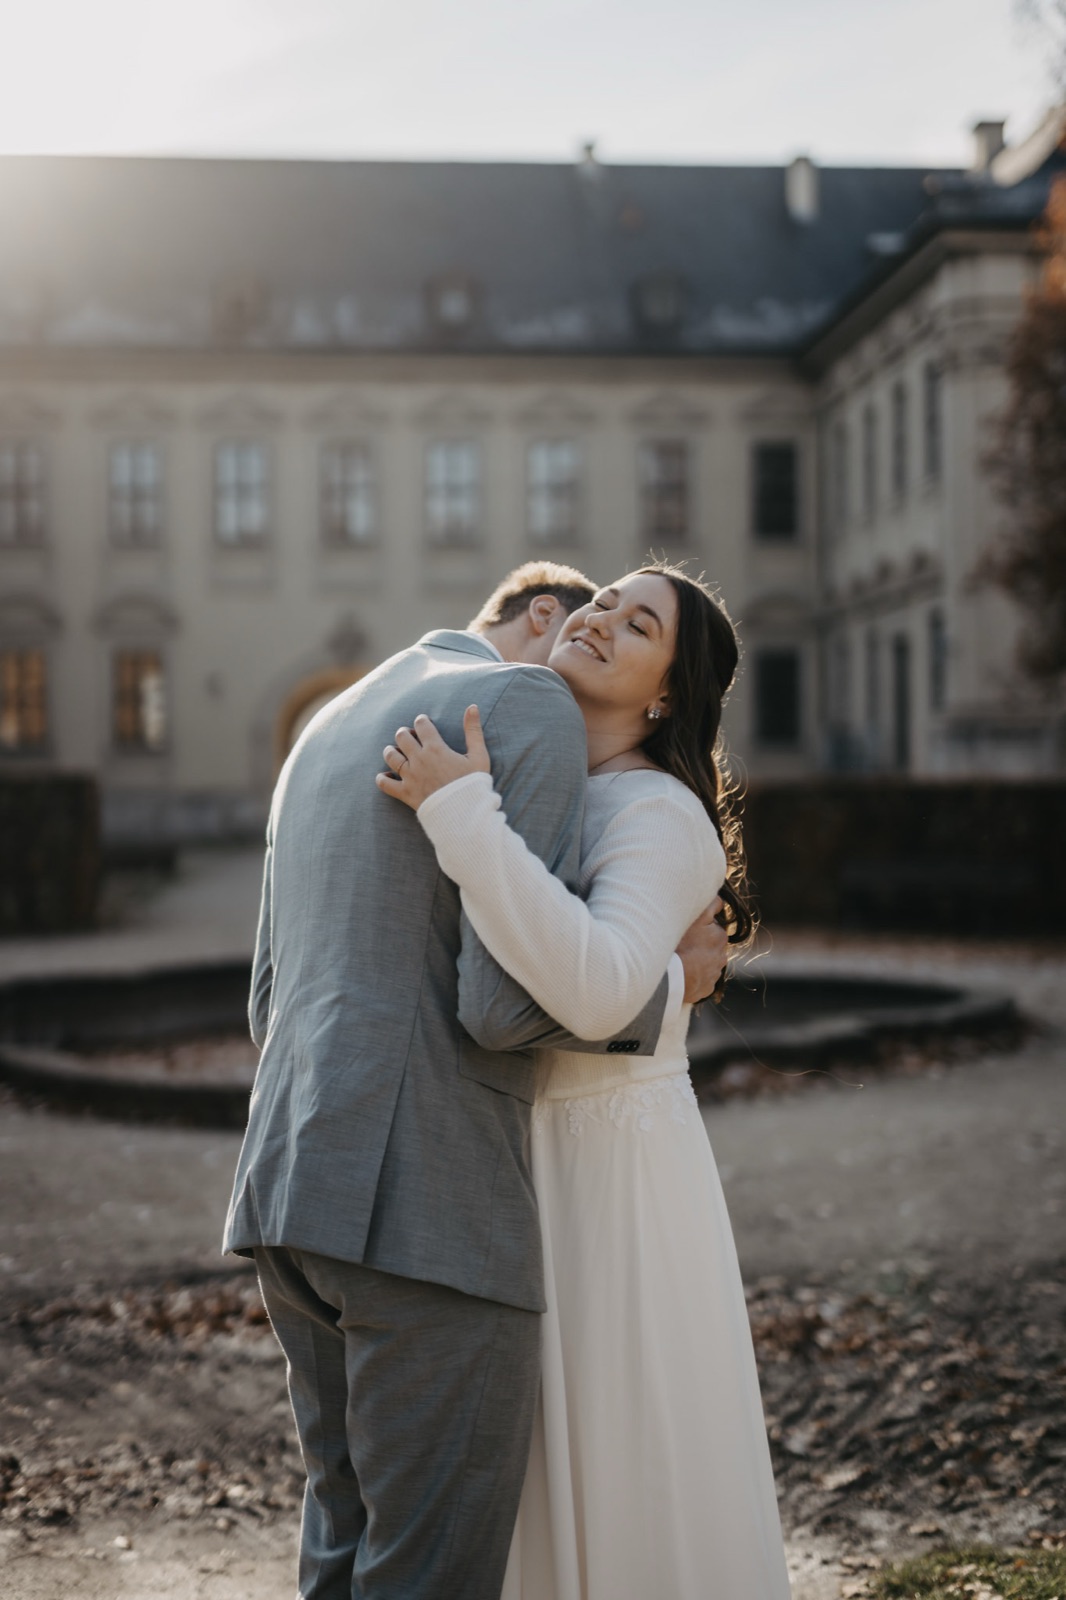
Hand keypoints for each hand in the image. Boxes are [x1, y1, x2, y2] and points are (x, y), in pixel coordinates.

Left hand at [375, 705, 491, 811]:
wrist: (466, 813)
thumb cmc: (474, 784)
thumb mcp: (479, 755)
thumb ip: (473, 730)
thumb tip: (473, 706)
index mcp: (436, 748)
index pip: (421, 725)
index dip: (421, 721)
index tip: (423, 723)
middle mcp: (419, 760)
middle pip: (402, 737)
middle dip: (404, 733)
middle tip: (410, 737)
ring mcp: (410, 777)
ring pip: (391, 756)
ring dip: (391, 751)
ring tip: (396, 751)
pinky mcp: (405, 793)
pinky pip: (385, 784)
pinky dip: (382, 778)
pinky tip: (385, 776)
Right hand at [676, 896, 729, 1005]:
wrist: (672, 978)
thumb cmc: (682, 945)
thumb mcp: (697, 917)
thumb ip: (712, 905)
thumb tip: (720, 901)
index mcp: (720, 938)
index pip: (712, 928)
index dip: (700, 928)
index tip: (688, 930)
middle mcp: (722, 957)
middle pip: (709, 946)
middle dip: (700, 945)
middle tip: (682, 945)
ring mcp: (713, 975)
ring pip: (705, 964)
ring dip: (696, 961)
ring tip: (680, 959)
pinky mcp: (705, 989)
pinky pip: (700, 980)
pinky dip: (693, 976)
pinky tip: (682, 972)